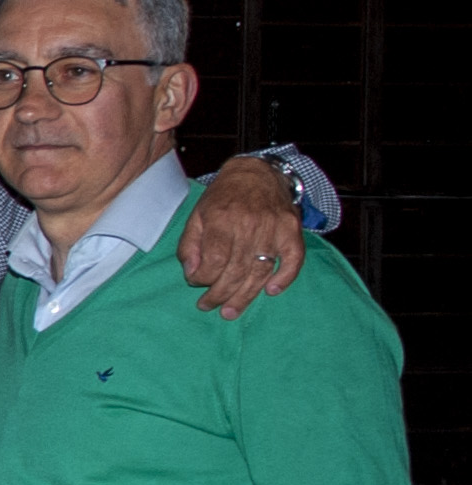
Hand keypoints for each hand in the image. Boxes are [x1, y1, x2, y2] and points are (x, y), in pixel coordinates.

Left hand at [181, 157, 305, 317]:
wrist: (257, 173)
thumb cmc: (223, 197)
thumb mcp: (197, 215)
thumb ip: (190, 244)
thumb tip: (191, 273)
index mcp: (222, 221)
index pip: (214, 261)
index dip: (203, 278)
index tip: (196, 284)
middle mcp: (249, 226)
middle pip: (235, 271)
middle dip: (220, 294)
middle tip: (210, 307)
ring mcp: (274, 229)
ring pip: (260, 271)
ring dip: (246, 295)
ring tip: (231, 311)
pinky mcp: (292, 230)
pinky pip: (293, 259)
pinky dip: (286, 277)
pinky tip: (272, 291)